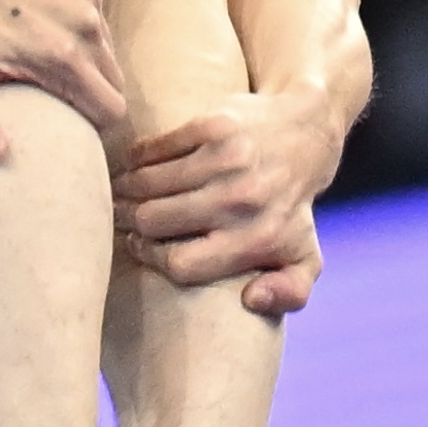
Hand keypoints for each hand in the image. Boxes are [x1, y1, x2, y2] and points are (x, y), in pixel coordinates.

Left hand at [0, 0, 129, 154]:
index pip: (111, 110)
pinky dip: (75, 13)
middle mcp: (86, 23)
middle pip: (113, 78)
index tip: (66, 123)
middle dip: (89, 91)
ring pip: (104, 41)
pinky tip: (37, 13)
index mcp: (63, 57)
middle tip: (49, 91)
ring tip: (37, 50)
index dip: (91, 124)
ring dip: (82, 51)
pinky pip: (93, 5)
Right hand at [117, 87, 339, 310]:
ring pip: (146, 183)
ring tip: (121, 193)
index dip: (151, 257)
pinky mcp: (213, 126)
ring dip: (125, 189)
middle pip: (153, 220)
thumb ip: (290, 292)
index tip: (140, 244)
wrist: (306, 133)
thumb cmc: (290, 206)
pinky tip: (135, 165)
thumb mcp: (303, 256)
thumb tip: (251, 300)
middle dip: (128, 220)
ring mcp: (227, 160)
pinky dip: (135, 159)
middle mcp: (243, 200)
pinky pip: (152, 149)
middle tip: (123, 216)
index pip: (181, 264)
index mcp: (260, 238)